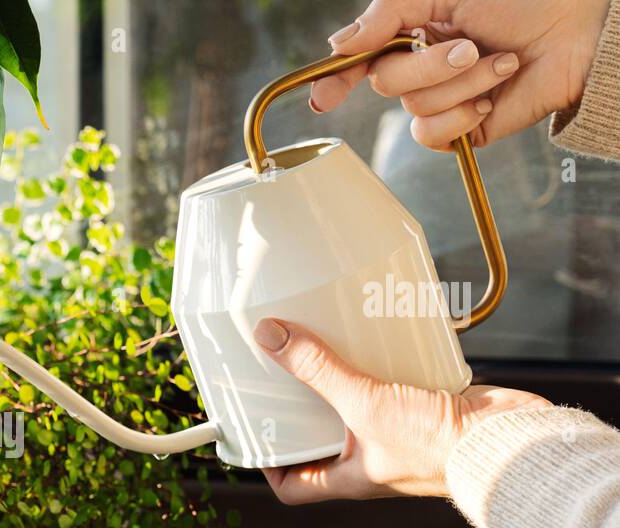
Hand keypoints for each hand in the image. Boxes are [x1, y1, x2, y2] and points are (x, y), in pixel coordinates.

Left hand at [253, 318, 549, 502]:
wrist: (510, 442)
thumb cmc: (439, 449)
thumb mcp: (365, 405)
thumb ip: (318, 370)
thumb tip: (271, 338)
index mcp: (349, 478)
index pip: (293, 486)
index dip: (269, 466)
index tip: (255, 435)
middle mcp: (371, 462)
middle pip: (322, 442)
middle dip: (302, 412)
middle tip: (280, 377)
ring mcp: (400, 436)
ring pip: (358, 412)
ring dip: (342, 383)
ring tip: (320, 349)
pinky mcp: (427, 410)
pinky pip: (395, 389)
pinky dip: (383, 365)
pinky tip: (373, 339)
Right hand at [310, 0, 611, 148]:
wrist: (580, 29)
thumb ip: (386, 15)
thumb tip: (338, 45)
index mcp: (414, 30)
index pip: (360, 60)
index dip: (335, 79)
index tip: (322, 99)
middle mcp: (424, 66)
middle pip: (387, 85)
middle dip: (429, 67)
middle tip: (470, 46)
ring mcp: (444, 98)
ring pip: (415, 109)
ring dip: (463, 84)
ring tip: (501, 62)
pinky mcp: (465, 127)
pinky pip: (434, 136)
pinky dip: (462, 116)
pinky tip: (491, 97)